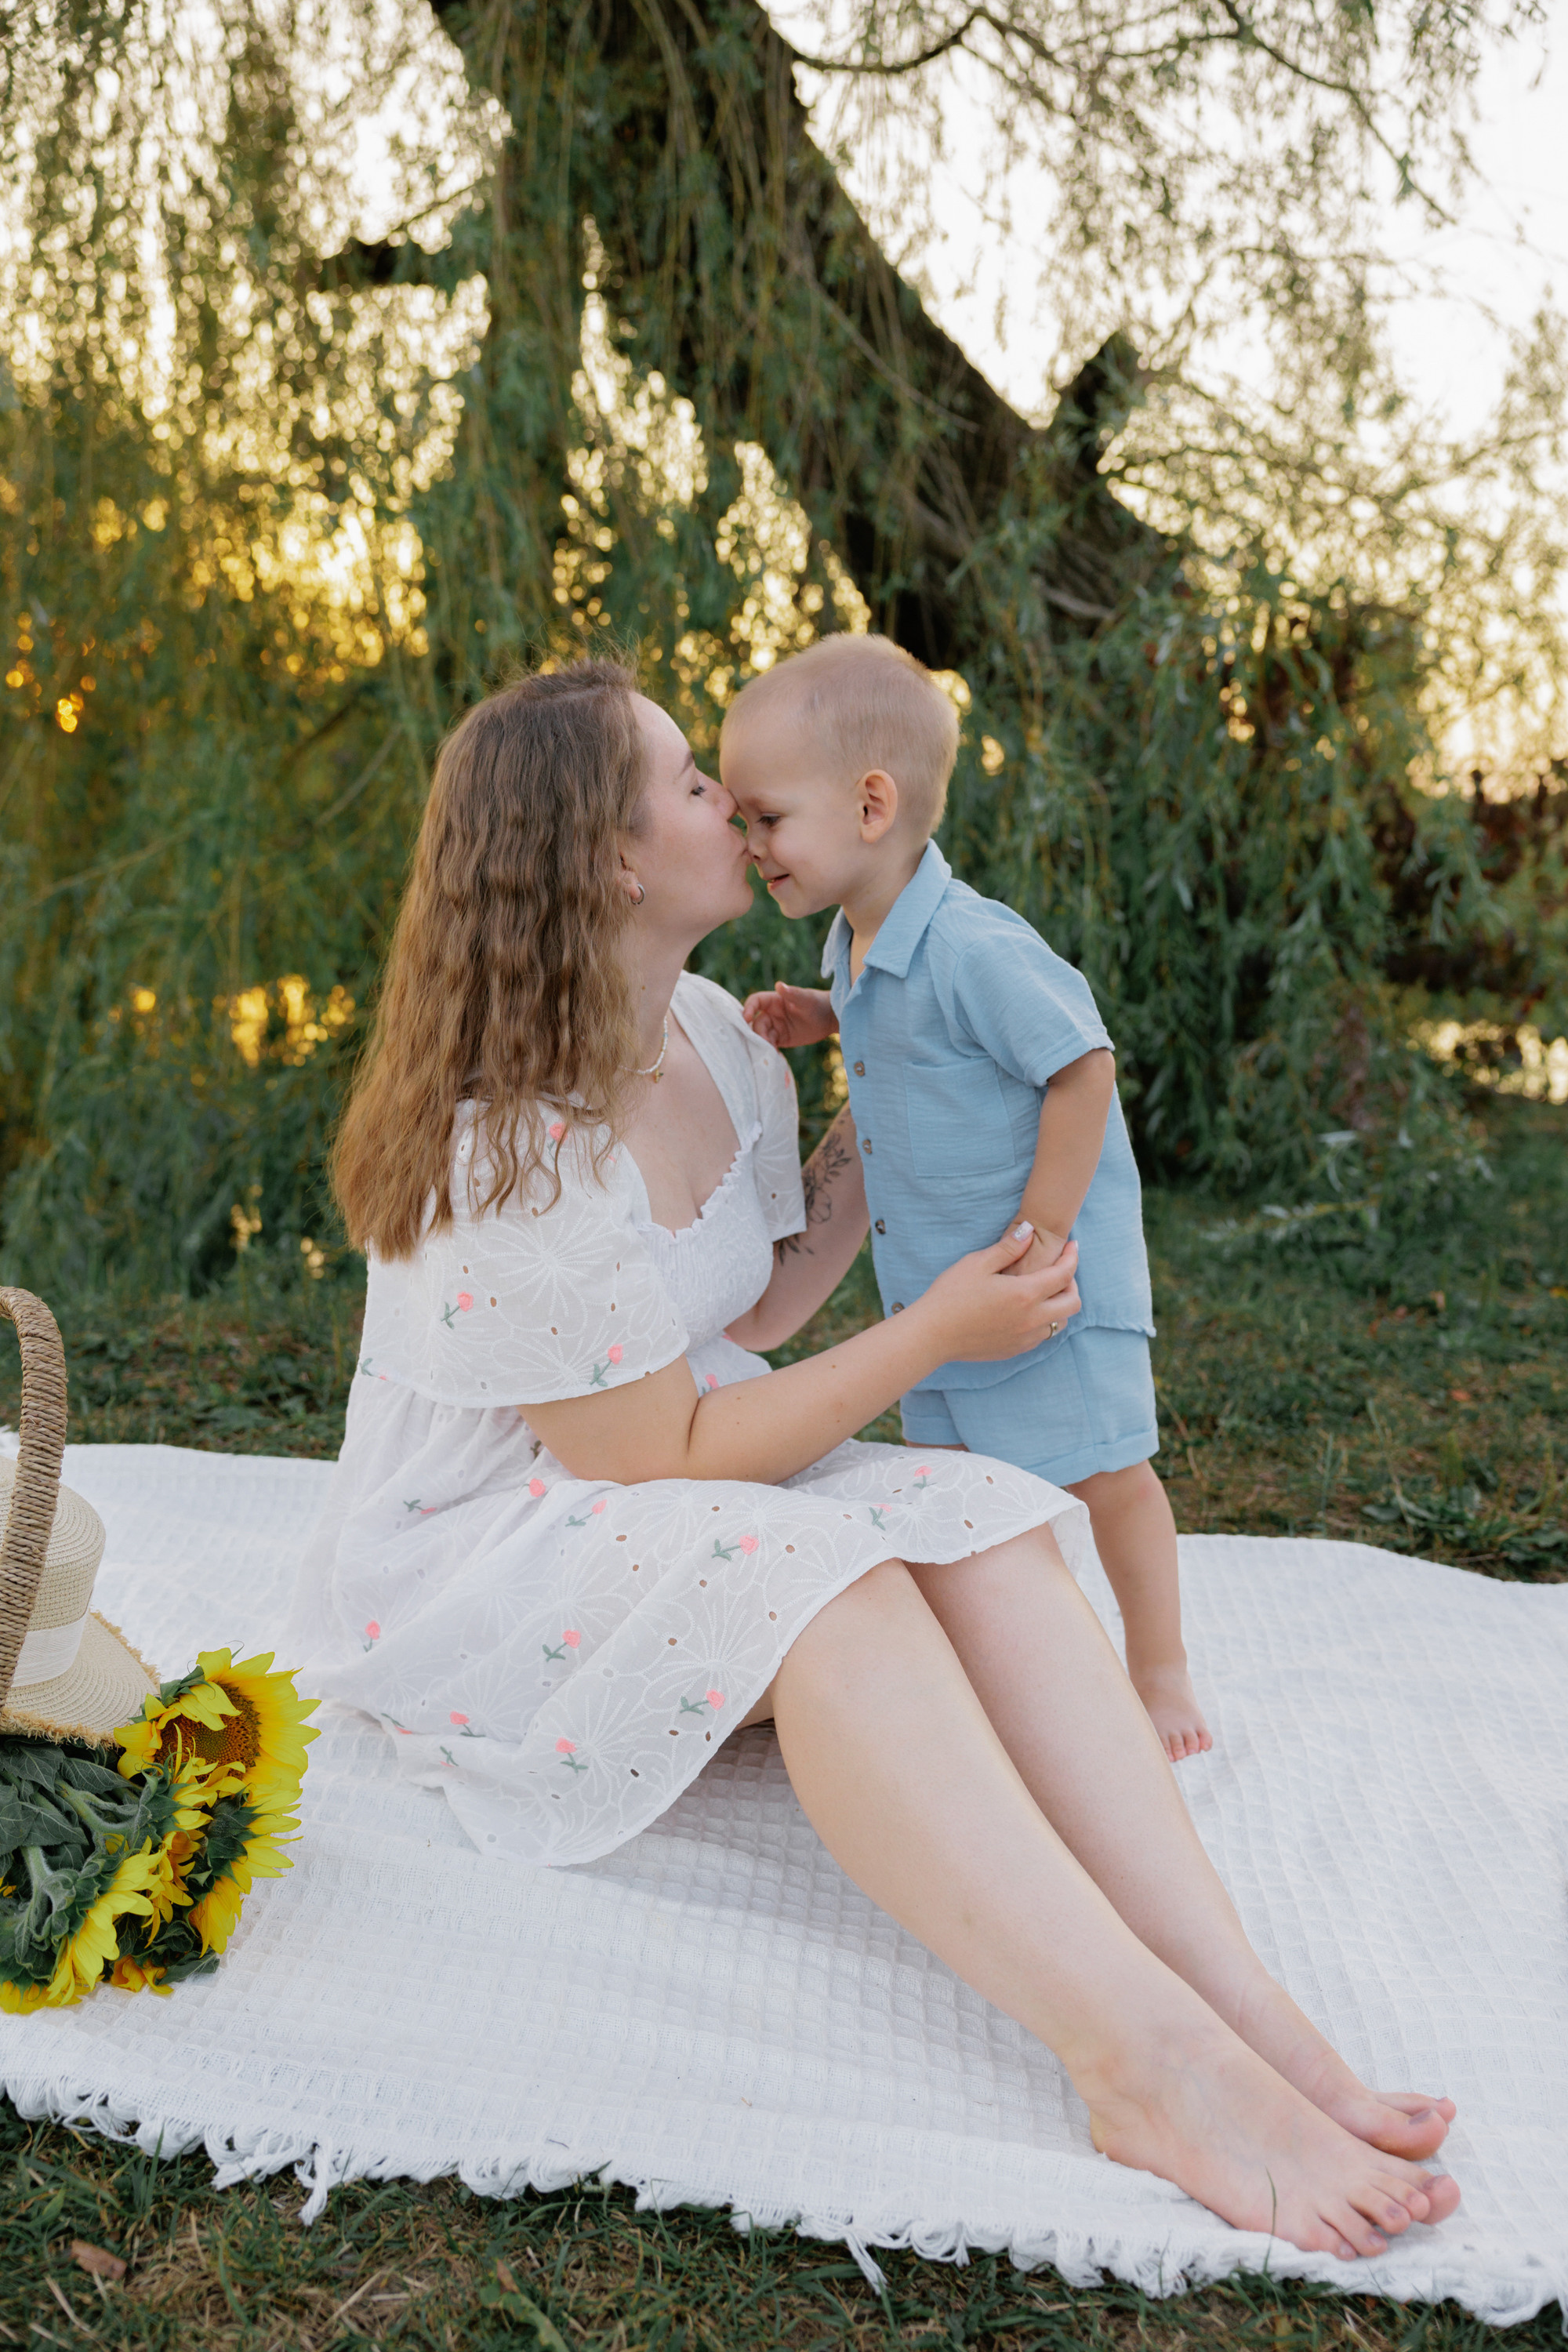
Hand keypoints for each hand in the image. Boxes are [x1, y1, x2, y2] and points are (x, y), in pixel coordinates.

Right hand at [742, 981, 838, 1049]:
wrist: (830, 1018)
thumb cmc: (818, 1003)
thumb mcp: (806, 999)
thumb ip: (792, 993)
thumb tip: (779, 985)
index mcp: (774, 1000)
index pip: (755, 1002)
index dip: (748, 1008)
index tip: (746, 1019)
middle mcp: (772, 1013)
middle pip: (756, 1023)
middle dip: (757, 1033)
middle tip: (765, 1042)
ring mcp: (775, 1027)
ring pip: (761, 1035)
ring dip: (762, 1043)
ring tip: (769, 1051)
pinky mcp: (781, 1039)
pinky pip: (769, 1045)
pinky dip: (768, 1050)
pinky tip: (773, 1056)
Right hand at [919, 1225, 1079, 1364]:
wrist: (932, 1335)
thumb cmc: (950, 1295)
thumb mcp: (977, 1263)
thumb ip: (1008, 1247)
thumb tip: (1030, 1231)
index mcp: (1025, 1294)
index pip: (1064, 1275)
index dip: (1072, 1257)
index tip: (1073, 1246)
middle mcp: (1031, 1319)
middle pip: (1072, 1303)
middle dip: (1072, 1284)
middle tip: (1059, 1271)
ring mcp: (1025, 1338)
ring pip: (1060, 1322)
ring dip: (1059, 1305)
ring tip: (1044, 1291)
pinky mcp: (1015, 1350)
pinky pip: (1042, 1336)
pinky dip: (1044, 1320)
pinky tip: (1027, 1310)